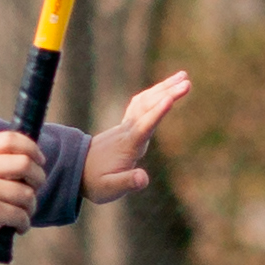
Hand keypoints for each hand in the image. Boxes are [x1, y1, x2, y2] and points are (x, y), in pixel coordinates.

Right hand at [0, 129, 45, 257]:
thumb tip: (30, 158)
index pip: (10, 139)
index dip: (31, 148)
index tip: (39, 161)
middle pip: (26, 163)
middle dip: (38, 178)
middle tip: (35, 190)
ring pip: (27, 193)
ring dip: (31, 206)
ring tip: (23, 213)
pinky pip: (21, 215)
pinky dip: (24, 224)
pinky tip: (18, 227)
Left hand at [80, 69, 193, 202]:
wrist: (76, 170)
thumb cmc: (95, 182)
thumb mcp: (109, 188)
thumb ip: (127, 182)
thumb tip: (143, 178)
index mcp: (127, 146)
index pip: (144, 126)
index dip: (157, 112)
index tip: (170, 99)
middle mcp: (127, 131)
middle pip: (148, 107)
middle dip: (168, 93)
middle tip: (187, 82)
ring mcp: (125, 126)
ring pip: (145, 101)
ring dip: (163, 88)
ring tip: (183, 76)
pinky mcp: (125, 126)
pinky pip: (140, 104)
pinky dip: (153, 93)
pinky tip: (162, 89)